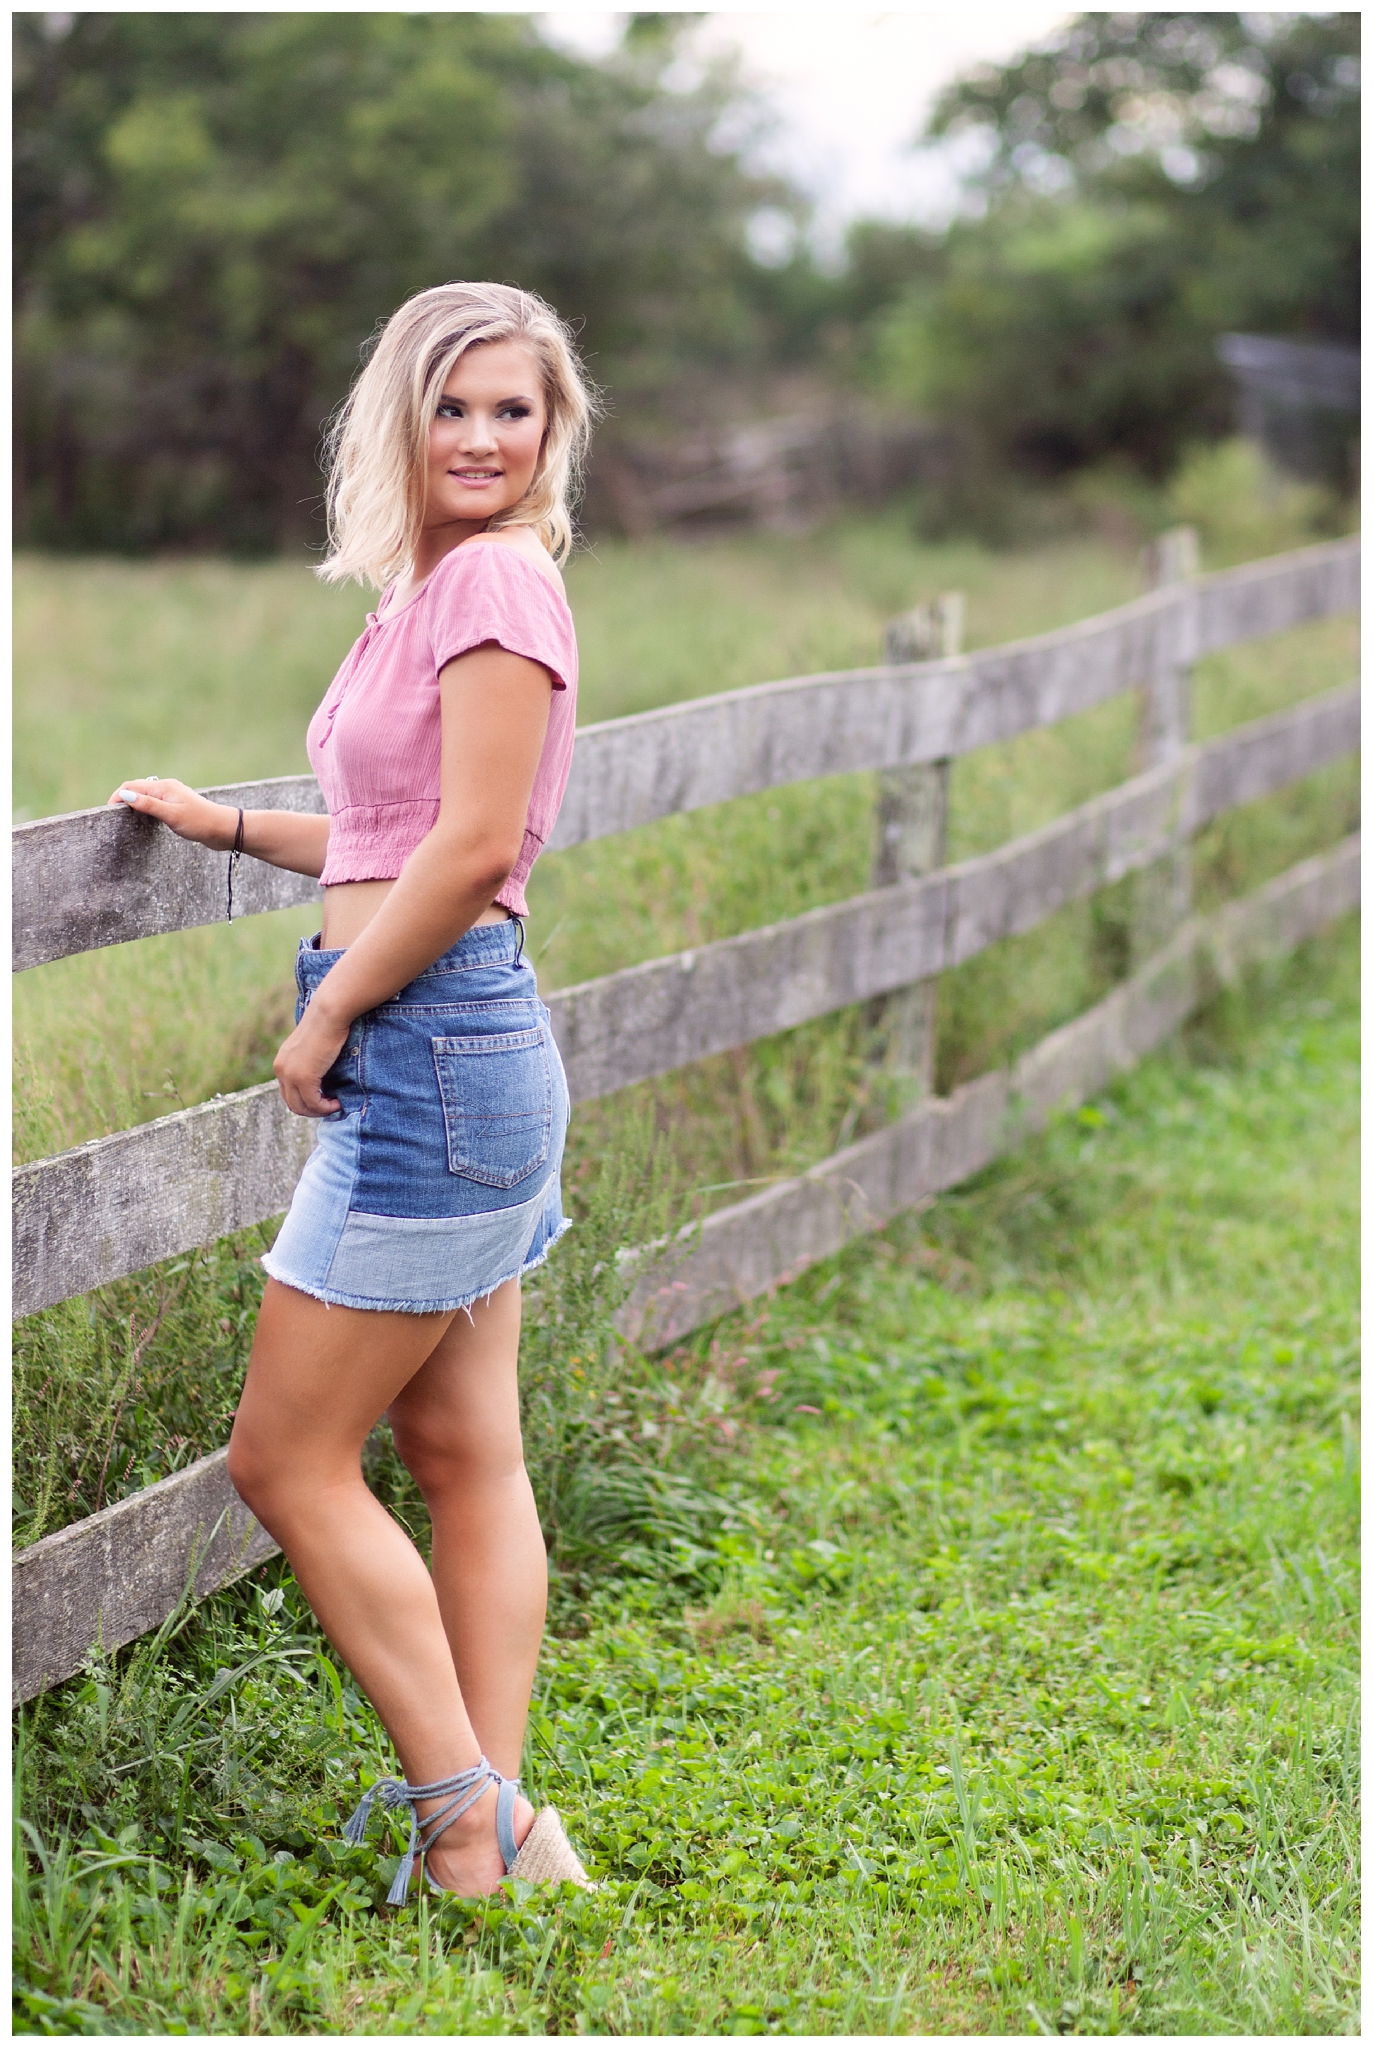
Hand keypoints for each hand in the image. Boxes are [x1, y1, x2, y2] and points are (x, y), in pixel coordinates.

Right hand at [106, 777, 237, 849]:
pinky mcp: (177, 807)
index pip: (131, 787)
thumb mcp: (172, 815)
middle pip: (137, 789)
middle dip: (123, 799)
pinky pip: (154, 804)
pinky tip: (143, 819)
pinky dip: (144, 809)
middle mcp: (166, 788)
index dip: (117, 797)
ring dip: (133, 804)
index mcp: (163, 787)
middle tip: (113, 816)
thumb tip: (126, 795)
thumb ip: (148, 805)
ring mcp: (172, 797)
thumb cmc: (200, 822)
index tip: (108, 812)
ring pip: (145, 796)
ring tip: (123, 818)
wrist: (224, 829)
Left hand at [273, 1000, 348, 1118]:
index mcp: (281, 1062)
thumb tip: (321, 1075)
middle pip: (292, 1103)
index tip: (324, 1098)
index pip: (288, 1092)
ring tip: (334, 1105)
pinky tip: (337, 1102)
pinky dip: (325, 1107)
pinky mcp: (304, 1078)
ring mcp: (290, 1075)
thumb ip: (309, 1061)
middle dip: (311, 1109)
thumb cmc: (326, 1025)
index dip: (305, 1100)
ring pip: (300, 1107)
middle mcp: (281, 1070)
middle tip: (329, 1106)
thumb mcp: (312, 1046)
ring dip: (318, 1111)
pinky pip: (313, 1103)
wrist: (328, 1015)